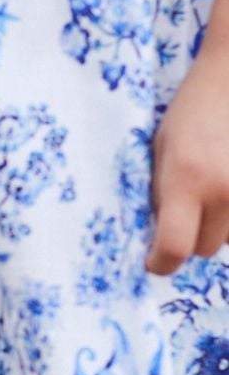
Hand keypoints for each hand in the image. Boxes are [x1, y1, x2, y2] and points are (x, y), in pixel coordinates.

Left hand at [148, 53, 228, 273]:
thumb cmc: (189, 111)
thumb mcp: (159, 151)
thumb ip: (159, 194)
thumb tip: (154, 236)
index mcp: (186, 180)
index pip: (174, 248)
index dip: (161, 263)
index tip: (153, 262)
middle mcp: (223, 191)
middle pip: (204, 249)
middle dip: (189, 238)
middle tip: (182, 212)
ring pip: (228, 238)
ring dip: (215, 226)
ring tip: (208, 190)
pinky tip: (222, 189)